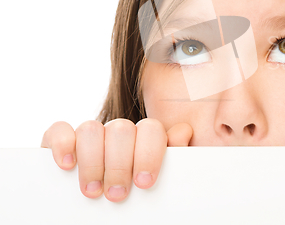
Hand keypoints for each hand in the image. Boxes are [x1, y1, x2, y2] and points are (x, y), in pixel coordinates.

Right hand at [41, 119, 192, 201]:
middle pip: (121, 130)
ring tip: (93, 191)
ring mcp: (91, 134)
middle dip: (119, 164)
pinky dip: (63, 144)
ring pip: (91, 129)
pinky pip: (60, 130)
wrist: (107, 197)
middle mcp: (118, 132)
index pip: (151, 129)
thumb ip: (174, 155)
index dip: (148, 154)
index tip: (144, 183)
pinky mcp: (62, 140)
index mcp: (144, 137)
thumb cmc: (137, 188)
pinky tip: (68, 165)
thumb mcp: (158, 175)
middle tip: (118, 195)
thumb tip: (184, 132)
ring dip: (93, 161)